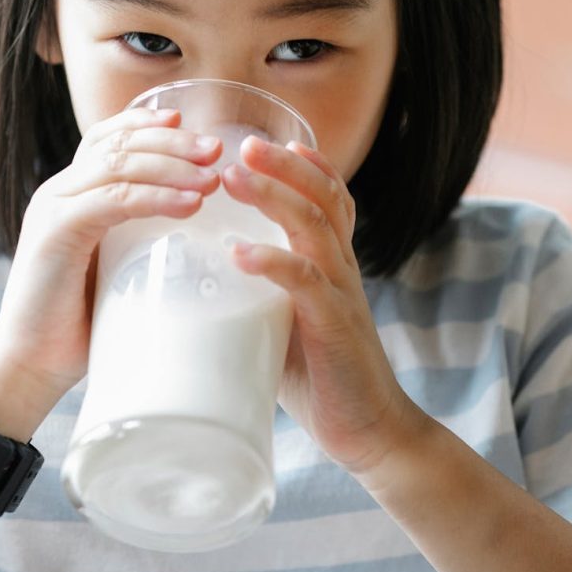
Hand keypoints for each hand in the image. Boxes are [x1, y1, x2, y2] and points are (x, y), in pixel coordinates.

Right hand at [0, 107, 220, 415]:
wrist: (30, 366)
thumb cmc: (81, 323)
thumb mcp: (114, 266)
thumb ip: (136, 238)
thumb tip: (195, 226)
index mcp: (70, 194)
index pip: (105, 138)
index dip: (144, 123)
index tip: (186, 120)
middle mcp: (58, 192)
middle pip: (118, 144)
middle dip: (171, 141)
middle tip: (215, 148)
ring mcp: (52, 208)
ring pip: (118, 165)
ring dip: (171, 166)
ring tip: (211, 179)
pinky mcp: (55, 233)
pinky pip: (113, 200)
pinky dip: (156, 198)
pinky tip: (189, 204)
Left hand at [222, 138, 419, 477]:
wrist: (371, 432)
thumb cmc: (322, 377)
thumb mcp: (287, 324)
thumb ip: (259, 299)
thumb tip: (200, 288)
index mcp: (333, 264)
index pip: (330, 199)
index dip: (307, 165)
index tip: (271, 140)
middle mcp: (342, 269)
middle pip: (322, 196)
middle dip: (283, 164)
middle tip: (243, 143)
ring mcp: (342, 293)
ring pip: (313, 226)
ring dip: (272, 196)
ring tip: (233, 176)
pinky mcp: (334, 326)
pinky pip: (305, 281)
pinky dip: (271, 261)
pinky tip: (238, 252)